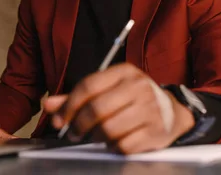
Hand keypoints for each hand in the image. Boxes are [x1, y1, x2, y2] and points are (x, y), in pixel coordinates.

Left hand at [43, 63, 194, 153]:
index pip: (88, 85)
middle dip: (78, 125)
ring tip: (94, 137)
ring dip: (94, 138)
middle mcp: (139, 87)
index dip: (68, 105)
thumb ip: (77, 96)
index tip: (59, 119)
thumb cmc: (133, 99)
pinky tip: (113, 142)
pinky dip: (113, 148)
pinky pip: (123, 146)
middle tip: (73, 133)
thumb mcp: (109, 89)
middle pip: (97, 109)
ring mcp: (150, 109)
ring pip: (108, 129)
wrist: (173, 112)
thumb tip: (48, 104)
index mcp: (124, 72)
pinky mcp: (155, 132)